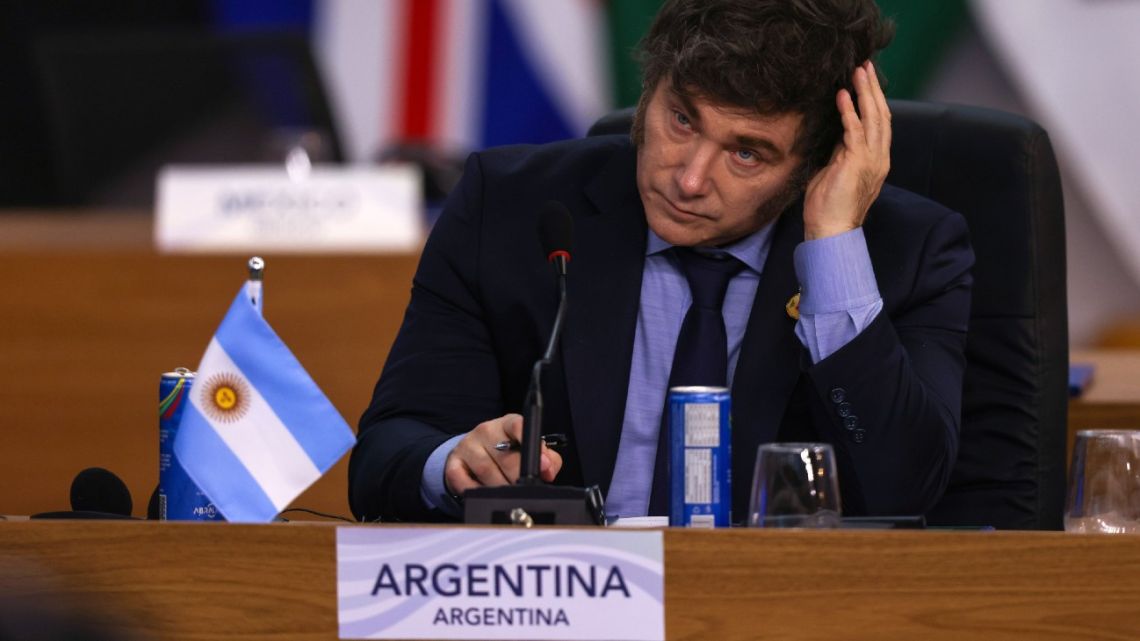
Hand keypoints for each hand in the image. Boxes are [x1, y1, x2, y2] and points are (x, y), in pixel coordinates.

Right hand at [443, 413, 562, 495]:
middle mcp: (486, 431)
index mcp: (508, 424)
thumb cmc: (509, 453)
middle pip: (504, 455)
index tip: (540, 461)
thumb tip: (547, 469)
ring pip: (485, 470)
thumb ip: (547, 459)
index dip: (528, 442)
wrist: (475, 455)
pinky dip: (475, 491)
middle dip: (517, 476)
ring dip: (499, 487)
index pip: (517, 425)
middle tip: (524, 488)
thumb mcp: (530, 451)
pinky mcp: (453, 463)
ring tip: (507, 495)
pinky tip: (484, 493)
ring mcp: (467, 445)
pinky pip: (463, 481)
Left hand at [802, 60, 890, 240]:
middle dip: (874, 89)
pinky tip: (843, 95)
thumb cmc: (828, 207)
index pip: (880, 124)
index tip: (866, 81)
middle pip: (882, 115)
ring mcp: (872, 160)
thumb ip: (839, 152)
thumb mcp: (835, 172)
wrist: (830, 231)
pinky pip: (856, 131)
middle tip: (865, 66)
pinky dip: (850, 111)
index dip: (874, 101)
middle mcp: (879, 158)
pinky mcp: (857, 163)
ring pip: (874, 118)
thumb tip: (837, 134)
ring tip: (858, 71)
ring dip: (866, 92)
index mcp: (876, 160)